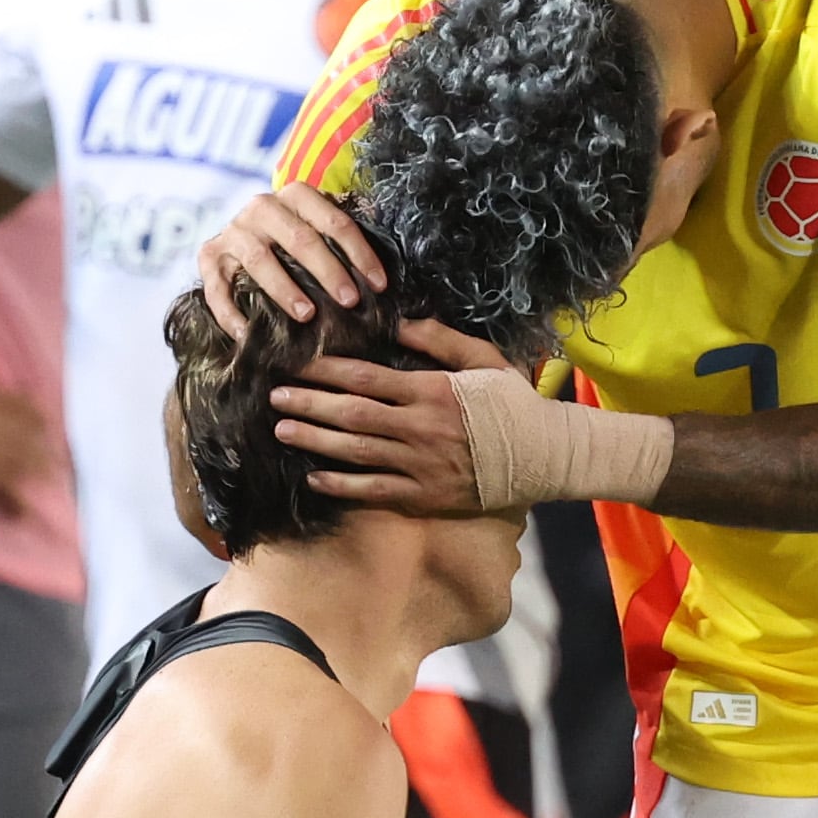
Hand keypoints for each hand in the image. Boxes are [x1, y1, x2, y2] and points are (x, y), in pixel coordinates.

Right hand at [193, 183, 385, 328]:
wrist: (241, 242)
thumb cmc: (295, 244)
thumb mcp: (321, 231)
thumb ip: (347, 240)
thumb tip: (387, 269)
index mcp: (296, 195)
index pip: (334, 220)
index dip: (359, 253)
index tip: (378, 285)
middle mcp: (262, 206)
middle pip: (299, 238)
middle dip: (327, 271)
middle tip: (349, 301)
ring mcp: (233, 231)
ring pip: (258, 259)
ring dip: (284, 288)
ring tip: (306, 315)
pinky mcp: (208, 256)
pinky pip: (217, 288)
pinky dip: (231, 313)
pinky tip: (248, 335)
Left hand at [266, 320, 509, 516]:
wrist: (545, 456)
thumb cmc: (512, 403)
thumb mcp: (484, 359)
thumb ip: (441, 340)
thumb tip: (399, 321)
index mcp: (431, 391)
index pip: (367, 377)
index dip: (327, 370)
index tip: (298, 363)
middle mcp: (420, 429)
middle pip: (351, 415)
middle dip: (309, 404)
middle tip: (273, 397)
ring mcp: (420, 465)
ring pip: (356, 453)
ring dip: (314, 441)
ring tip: (281, 431)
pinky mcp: (424, 495)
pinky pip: (374, 491)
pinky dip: (341, 485)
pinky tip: (313, 477)